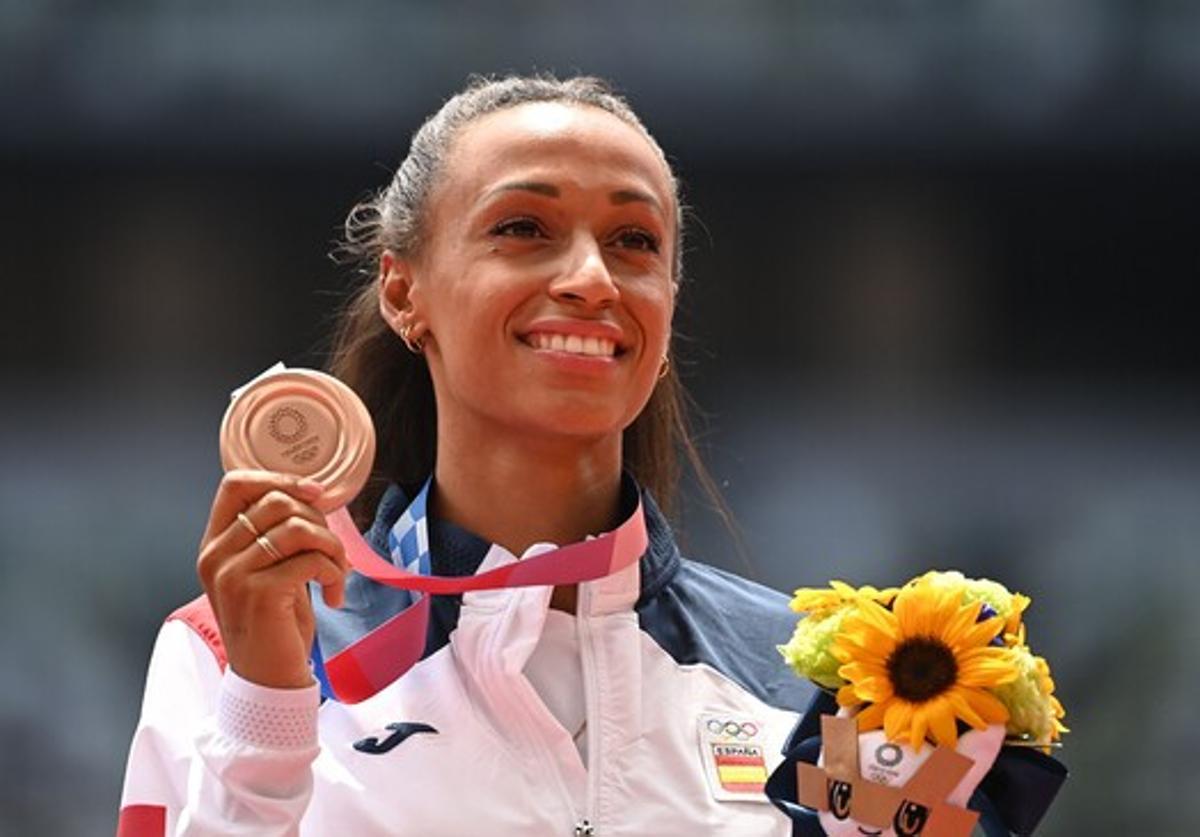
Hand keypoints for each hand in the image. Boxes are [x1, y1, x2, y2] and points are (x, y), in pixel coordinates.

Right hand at [196, 469, 348, 688]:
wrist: (269, 680)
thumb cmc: (276, 623)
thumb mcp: (268, 570)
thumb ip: (275, 534)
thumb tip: (312, 494)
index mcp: (215, 545)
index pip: (235, 485)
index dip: (280, 479)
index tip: (316, 493)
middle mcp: (216, 556)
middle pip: (277, 502)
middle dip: (319, 520)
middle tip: (332, 550)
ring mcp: (233, 575)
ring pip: (297, 528)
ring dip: (332, 547)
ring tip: (338, 572)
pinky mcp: (259, 593)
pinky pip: (310, 559)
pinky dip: (333, 572)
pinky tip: (333, 594)